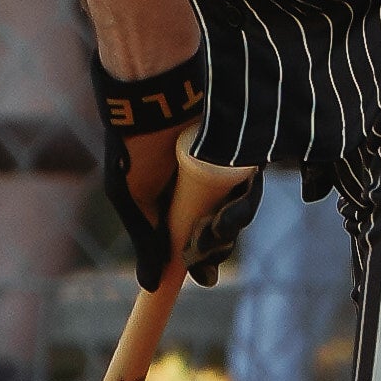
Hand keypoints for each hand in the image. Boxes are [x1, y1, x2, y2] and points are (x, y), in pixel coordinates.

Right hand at [90, 42, 261, 289]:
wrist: (152, 94)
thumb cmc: (133, 144)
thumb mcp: (131, 198)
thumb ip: (146, 240)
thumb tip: (151, 286)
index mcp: (172, 200)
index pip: (194, 239)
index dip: (201, 259)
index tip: (205, 278)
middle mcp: (199, 186)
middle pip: (221, 227)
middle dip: (216, 244)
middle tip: (206, 250)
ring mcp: (221, 168)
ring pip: (237, 209)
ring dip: (230, 225)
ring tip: (216, 225)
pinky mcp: (239, 152)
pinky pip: (248, 184)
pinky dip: (241, 200)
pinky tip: (228, 204)